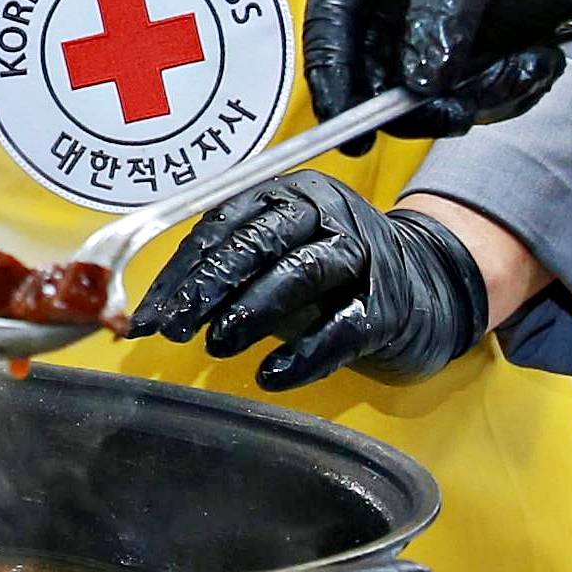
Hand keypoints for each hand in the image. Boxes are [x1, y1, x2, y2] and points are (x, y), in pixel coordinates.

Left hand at [121, 173, 488, 390]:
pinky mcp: (385, 304)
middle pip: (260, 241)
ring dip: (253, 310)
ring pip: (301, 272)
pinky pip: (341, 328)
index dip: (182, 271)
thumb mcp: (274, 256)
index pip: (222, 226)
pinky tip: (271, 376)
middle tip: (174, 326)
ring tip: (216, 345)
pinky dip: (304, 355)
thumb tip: (158, 312)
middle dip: (210, 285)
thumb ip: (224, 273)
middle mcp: (323, 213)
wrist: (423, 282)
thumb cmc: (325, 271)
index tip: (148, 314)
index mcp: (285, 194)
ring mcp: (359, 254)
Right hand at [304, 0, 571, 136]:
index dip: (334, 74)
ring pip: (426, 92)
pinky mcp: (476, 44)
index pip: (331, 14)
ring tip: (528, 64)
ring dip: (476, 95)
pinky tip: (541, 57)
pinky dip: (508, 89)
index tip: (351, 128)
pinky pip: (475, 94)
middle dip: (417, 99)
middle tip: (458, 111)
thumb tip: (419, 79)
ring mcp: (431, 19)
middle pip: (373, 69)